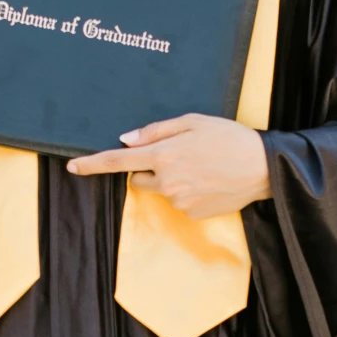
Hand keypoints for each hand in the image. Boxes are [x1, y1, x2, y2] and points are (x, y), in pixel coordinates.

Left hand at [67, 113, 271, 219]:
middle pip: (138, 179)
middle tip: (177, 155)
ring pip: (161, 190)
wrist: (264, 167)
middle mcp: (167, 182)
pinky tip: (209, 181)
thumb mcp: (192, 122)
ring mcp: (179, 201)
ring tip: (201, 167)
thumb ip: (156, 131)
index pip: (117, 162)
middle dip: (148, 169)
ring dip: (170, 180)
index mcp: (163, 155)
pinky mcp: (192, 214)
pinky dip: (188, 192)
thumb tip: (127, 140)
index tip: (72, 166)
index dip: (92, 164)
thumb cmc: (229, 137)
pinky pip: (179, 202)